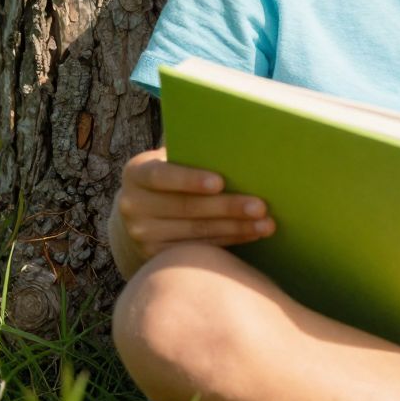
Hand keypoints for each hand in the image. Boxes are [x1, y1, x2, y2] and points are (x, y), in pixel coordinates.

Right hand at [113, 147, 274, 269]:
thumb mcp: (168, 160)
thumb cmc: (168, 178)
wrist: (138, 214)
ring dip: (236, 228)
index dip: (190, 179)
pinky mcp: (155, 257)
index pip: (161, 176)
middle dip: (227, 207)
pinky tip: (251, 234)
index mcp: (136, 174)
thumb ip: (189, 152)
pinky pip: (199, 248)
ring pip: (197, 232)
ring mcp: (142, 236)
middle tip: (261, 206)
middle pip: (186, 208)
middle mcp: (133, 206)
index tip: (220, 182)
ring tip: (266, 224)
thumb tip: (233, 143)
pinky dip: (229, 241)